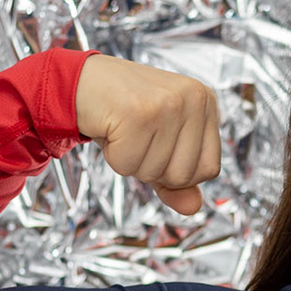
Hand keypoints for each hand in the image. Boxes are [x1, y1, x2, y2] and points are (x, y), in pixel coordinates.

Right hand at [74, 53, 220, 213]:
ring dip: (130, 161)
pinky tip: (110, 127)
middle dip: (152, 168)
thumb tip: (194, 208)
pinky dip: (113, 155)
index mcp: (206, 103)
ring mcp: (169, 103)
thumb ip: (178, 182)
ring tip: (123, 130)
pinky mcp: (139, 111)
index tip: (157, 145)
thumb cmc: (123, 114)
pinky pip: (128, 164)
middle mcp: (195, 99)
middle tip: (136, 137)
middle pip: (184, 176)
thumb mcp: (158, 147)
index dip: (178, 172)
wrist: (80, 82)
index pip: (210, 168)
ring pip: (155, 172)